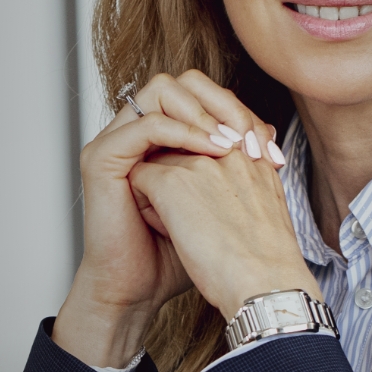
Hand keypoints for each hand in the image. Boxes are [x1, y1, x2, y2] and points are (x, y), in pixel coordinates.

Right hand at [52, 71, 290, 366]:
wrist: (142, 289)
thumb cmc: (179, 253)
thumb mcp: (219, 198)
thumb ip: (235, 162)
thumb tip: (269, 131)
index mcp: (162, 137)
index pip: (202, 95)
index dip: (237, 111)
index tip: (266, 145)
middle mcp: (137, 132)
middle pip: (181, 82)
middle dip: (222, 103)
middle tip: (248, 136)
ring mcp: (117, 142)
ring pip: (160, 91)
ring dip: (202, 114)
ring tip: (229, 144)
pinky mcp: (102, 158)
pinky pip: (146, 125)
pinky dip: (182, 133)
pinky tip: (210, 154)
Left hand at [125, 102, 316, 325]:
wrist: (265, 286)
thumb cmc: (268, 264)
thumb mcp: (269, 214)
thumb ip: (253, 188)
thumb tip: (238, 184)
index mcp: (254, 159)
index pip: (210, 149)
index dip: (202, 181)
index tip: (212, 216)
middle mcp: (228, 151)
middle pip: (184, 151)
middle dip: (179, 179)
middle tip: (194, 221)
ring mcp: (200, 163)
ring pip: (160, 162)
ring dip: (162, 192)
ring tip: (182, 227)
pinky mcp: (172, 180)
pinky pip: (140, 177)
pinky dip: (146, 205)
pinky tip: (165, 230)